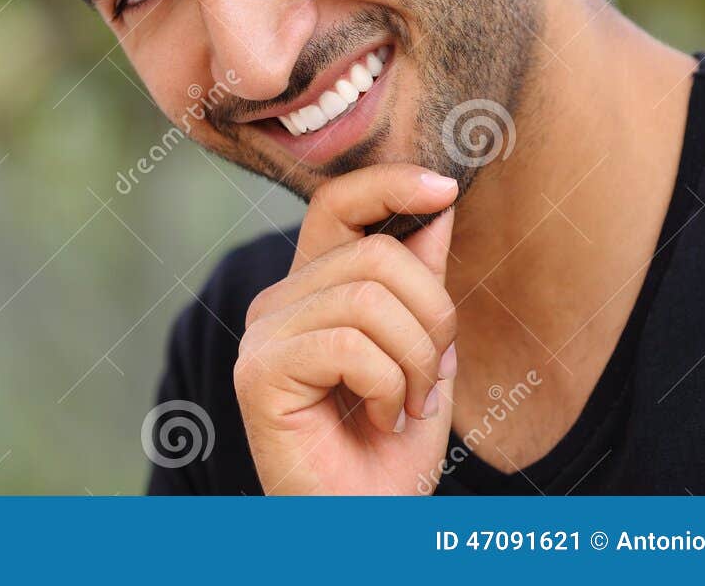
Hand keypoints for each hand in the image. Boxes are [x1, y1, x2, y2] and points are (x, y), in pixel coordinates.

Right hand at [233, 164, 458, 494]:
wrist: (365, 522)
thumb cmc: (389, 447)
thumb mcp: (422, 349)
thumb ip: (420, 278)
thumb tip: (439, 200)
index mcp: (312, 286)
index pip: (338, 201)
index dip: (390, 182)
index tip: (446, 190)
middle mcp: (278, 300)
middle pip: (377, 255)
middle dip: (433, 319)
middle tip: (431, 380)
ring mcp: (264, 334)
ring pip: (370, 299)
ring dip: (416, 363)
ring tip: (406, 405)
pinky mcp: (259, 371)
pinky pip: (350, 346)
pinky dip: (387, 388)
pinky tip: (378, 420)